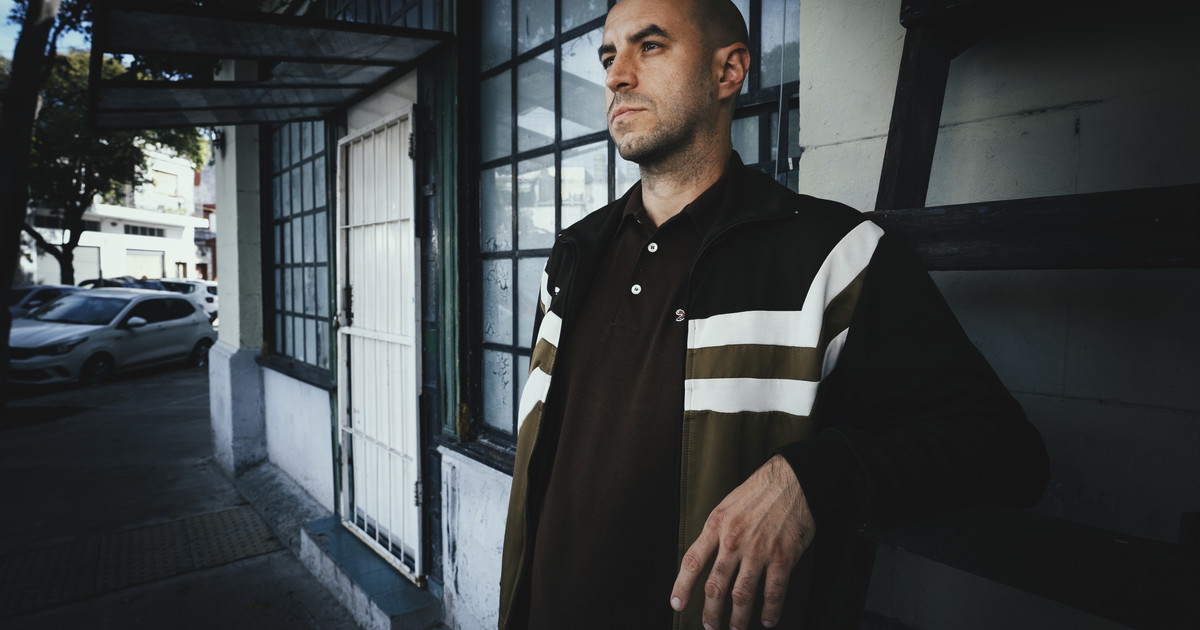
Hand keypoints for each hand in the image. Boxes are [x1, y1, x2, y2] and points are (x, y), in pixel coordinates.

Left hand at [669, 454, 814, 628]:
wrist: (793, 480)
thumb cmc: (759, 491)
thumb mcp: (727, 505)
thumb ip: (716, 531)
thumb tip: (706, 558)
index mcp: (717, 525)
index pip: (692, 561)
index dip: (682, 586)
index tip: (677, 604)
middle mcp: (734, 540)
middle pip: (715, 585)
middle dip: (710, 612)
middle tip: (709, 626)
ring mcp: (759, 550)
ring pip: (742, 594)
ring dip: (738, 618)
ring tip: (735, 629)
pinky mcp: (783, 557)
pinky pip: (774, 592)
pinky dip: (770, 611)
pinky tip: (767, 620)